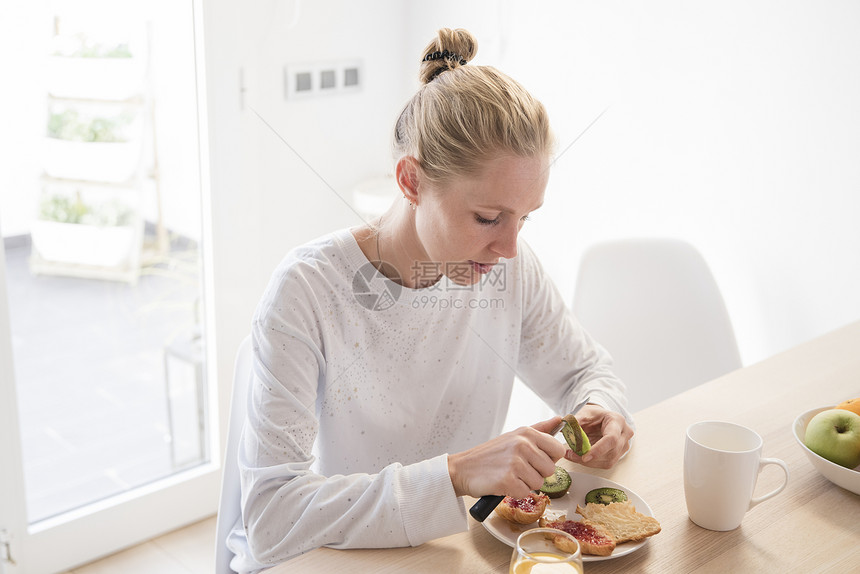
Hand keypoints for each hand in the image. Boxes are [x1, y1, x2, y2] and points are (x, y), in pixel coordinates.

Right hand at [448, 417, 567, 498]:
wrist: (463, 469)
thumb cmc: (490, 455)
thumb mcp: (515, 436)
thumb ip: (540, 429)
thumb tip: (559, 419)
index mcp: (527, 433)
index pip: (558, 450)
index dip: (549, 459)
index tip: (535, 460)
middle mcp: (522, 444)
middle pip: (550, 469)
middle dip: (537, 474)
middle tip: (518, 469)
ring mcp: (515, 462)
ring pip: (539, 483)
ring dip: (525, 484)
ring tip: (509, 475)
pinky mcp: (507, 480)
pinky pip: (525, 493)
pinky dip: (514, 492)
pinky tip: (503, 483)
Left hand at [564, 405, 633, 468]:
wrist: (598, 419)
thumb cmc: (593, 415)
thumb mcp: (583, 413)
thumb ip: (575, 420)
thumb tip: (565, 426)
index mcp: (617, 421)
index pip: (611, 438)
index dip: (598, 450)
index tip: (584, 457)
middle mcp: (624, 434)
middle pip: (610, 452)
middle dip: (589, 457)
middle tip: (571, 455)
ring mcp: (623, 445)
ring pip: (608, 461)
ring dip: (589, 462)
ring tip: (572, 455)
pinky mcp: (618, 455)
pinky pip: (605, 464)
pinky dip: (591, 463)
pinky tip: (580, 457)